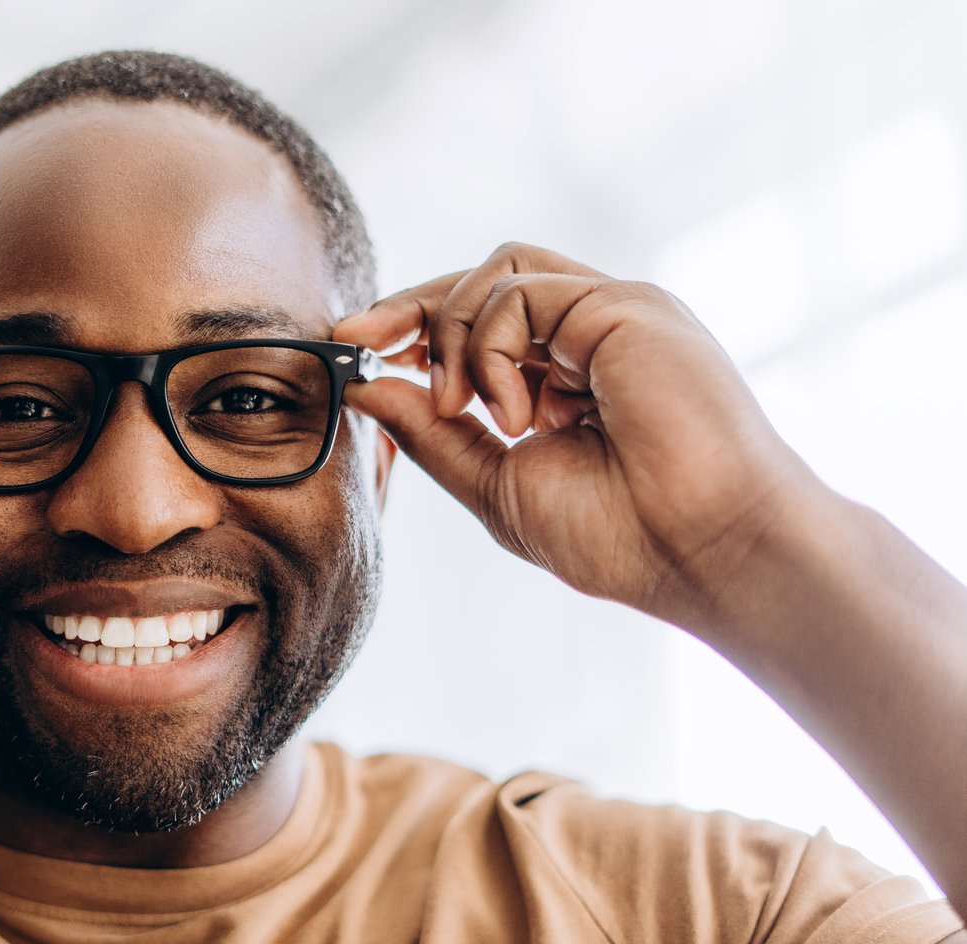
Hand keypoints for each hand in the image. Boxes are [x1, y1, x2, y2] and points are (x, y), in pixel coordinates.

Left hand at [335, 242, 817, 618]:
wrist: (705, 553)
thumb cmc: (622, 536)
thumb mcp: (496, 485)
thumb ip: (433, 434)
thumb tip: (367, 386)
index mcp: (568, 377)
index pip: (479, 322)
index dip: (412, 328)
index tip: (354, 352)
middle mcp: (592, 335)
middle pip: (482, 280)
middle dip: (408, 307)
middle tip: (355, 339)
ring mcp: (612, 314)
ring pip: (497, 274)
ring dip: (454, 336)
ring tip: (468, 411)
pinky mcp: (626, 305)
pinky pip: (521, 290)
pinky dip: (491, 347)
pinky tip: (514, 413)